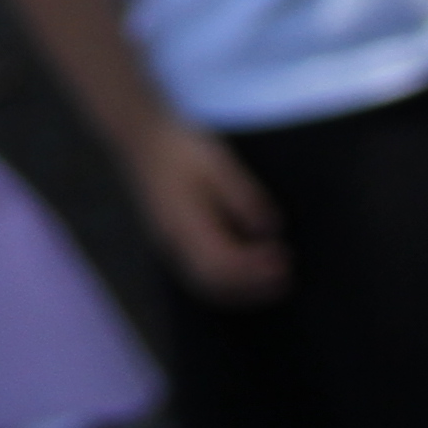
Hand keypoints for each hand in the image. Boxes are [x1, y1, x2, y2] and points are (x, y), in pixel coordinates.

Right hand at [127, 120, 289, 303]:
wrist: (140, 140)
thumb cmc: (180, 150)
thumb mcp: (217, 164)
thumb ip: (243, 197)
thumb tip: (270, 229)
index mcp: (182, 222)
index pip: (219, 260)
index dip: (253, 267)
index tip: (283, 257)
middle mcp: (173, 241)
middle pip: (213, 280)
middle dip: (252, 285)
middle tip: (287, 276)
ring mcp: (170, 245)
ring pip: (205, 282)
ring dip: (242, 288)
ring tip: (275, 280)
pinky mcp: (174, 242)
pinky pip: (201, 273)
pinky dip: (229, 280)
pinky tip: (249, 271)